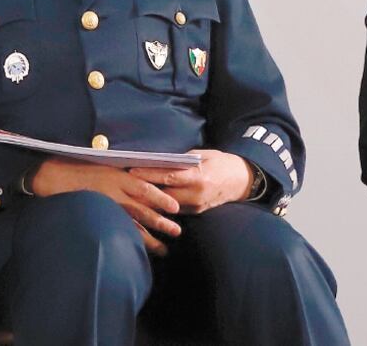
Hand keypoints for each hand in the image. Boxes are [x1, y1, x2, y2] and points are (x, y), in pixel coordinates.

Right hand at [30, 157, 180, 254]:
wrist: (54, 176)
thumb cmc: (80, 166)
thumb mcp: (106, 163)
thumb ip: (123, 172)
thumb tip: (142, 178)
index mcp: (119, 176)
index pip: (146, 189)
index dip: (161, 199)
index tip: (175, 207)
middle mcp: (114, 193)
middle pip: (143, 211)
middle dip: (161, 223)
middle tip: (177, 232)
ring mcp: (105, 207)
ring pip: (132, 226)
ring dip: (149, 239)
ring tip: (164, 250)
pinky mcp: (97, 217)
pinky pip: (115, 231)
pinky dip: (128, 241)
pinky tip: (138, 251)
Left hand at [129, 149, 252, 213]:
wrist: (242, 181)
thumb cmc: (222, 163)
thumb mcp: (205, 155)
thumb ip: (185, 159)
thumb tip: (163, 160)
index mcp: (198, 177)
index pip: (168, 177)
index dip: (149, 174)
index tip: (132, 171)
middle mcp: (196, 194)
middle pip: (163, 194)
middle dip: (144, 190)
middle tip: (124, 184)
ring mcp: (196, 205)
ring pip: (166, 206)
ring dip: (149, 200)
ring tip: (130, 194)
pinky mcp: (196, 212)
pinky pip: (175, 210)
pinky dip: (161, 206)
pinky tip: (147, 203)